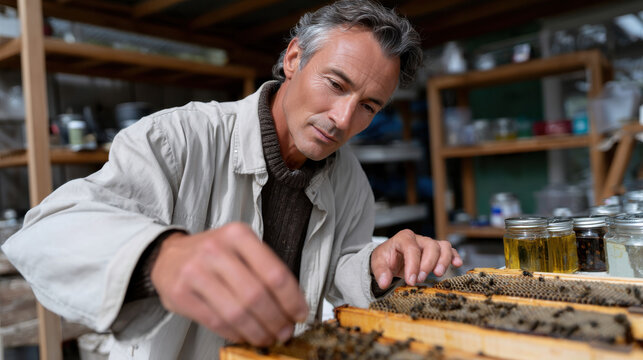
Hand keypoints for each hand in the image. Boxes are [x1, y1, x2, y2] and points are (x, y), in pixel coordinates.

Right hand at [150, 222, 307, 345]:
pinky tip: (244, 335)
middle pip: (257, 295)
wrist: (168, 255)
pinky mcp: (181, 294)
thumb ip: (264, 269)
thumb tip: (291, 304)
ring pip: (237, 312)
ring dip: (258, 331)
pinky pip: (216, 322)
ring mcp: (196, 271)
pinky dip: (236, 334)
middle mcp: (216, 250)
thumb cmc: (211, 254)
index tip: (300, 313)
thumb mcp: (239, 247)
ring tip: (267, 337)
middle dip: (277, 320)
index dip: (292, 299)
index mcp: (238, 235)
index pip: (274, 272)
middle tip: (285, 331)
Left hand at [370, 229, 461, 288]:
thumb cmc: (386, 258)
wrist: (390, 258)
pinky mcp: (436, 252)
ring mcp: (429, 244)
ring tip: (438, 273)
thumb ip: (380, 272)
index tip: (411, 281)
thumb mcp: (378, 263)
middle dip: (428, 264)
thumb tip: (384, 282)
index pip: (411, 249)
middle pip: (431, 246)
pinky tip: (457, 264)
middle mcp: (418, 239)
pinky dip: (454, 256)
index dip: (413, 265)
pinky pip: (449, 250)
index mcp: (403, 238)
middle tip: (421, 279)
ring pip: (443, 246)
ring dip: (443, 260)